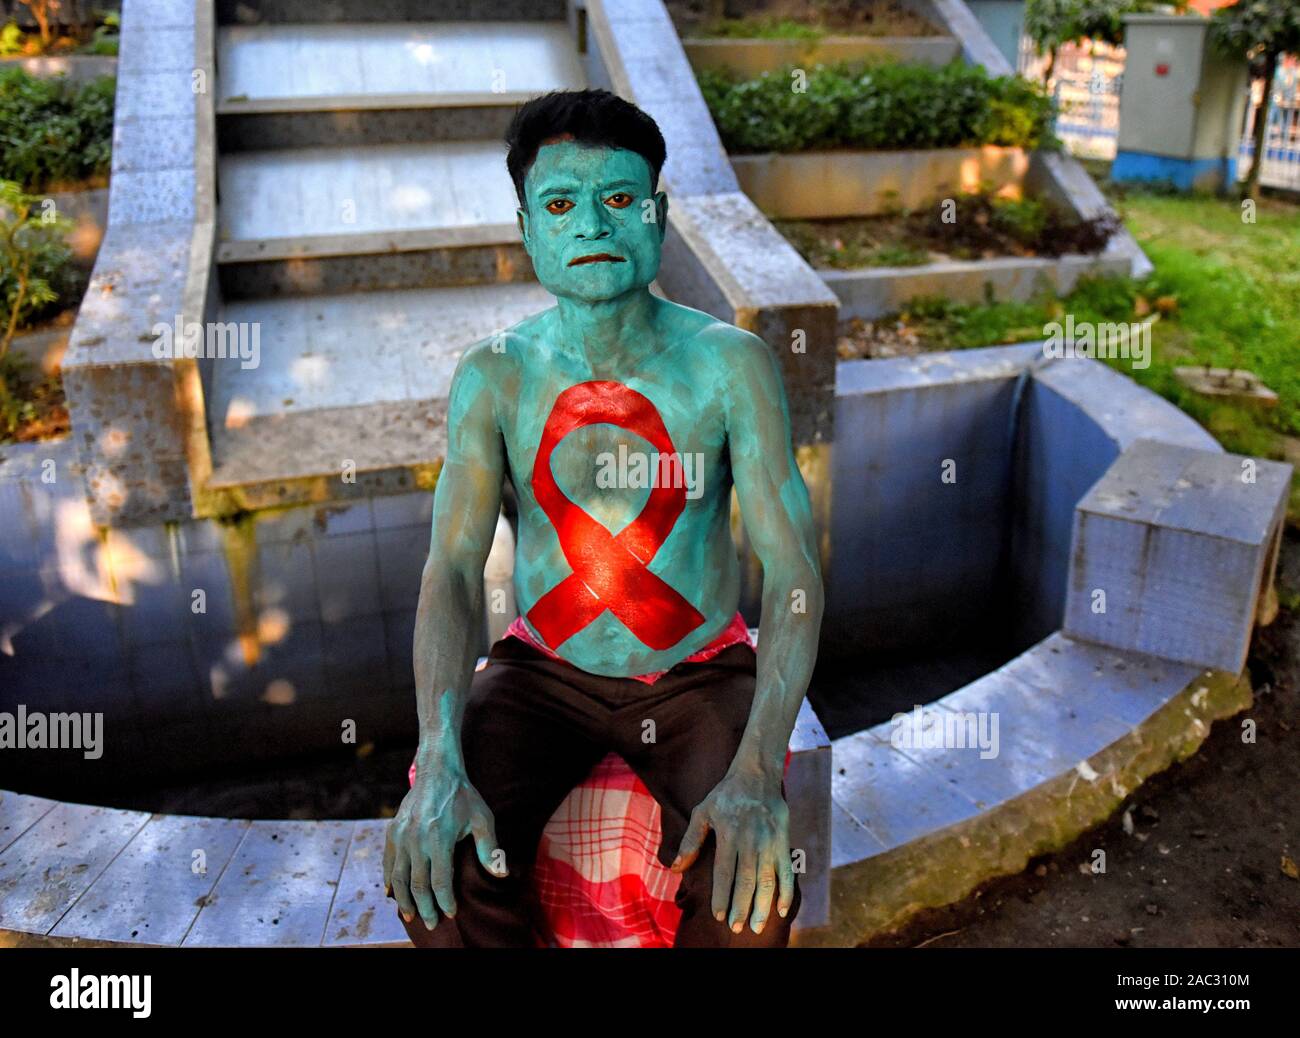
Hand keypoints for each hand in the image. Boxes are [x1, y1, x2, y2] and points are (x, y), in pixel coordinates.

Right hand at [383, 759, 504, 929]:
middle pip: (418, 884)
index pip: (440, 880)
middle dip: (424, 907)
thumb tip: (501, 873)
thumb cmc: (463, 796)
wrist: (437, 771)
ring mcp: (402, 836)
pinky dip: (389, 880)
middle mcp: (416, 839)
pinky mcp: (393, 832)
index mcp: (439, 838)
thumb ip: (489, 847)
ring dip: (404, 900)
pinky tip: (392, 893)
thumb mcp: (482, 818)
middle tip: (430, 923)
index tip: (450, 913)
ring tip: (410, 915)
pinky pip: (388, 862)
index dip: (444, 900)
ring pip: (399, 877)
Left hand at [669, 768, 793, 934]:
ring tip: (756, 925)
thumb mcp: (702, 812)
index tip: (719, 916)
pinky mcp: (784, 840)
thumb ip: (690, 841)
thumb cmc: (725, 795)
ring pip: (767, 879)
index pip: (724, 872)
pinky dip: (787, 891)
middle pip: (747, 880)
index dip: (722, 895)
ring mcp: (770, 841)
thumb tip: (676, 868)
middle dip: (742, 906)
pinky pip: (787, 870)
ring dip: (763, 905)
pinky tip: (782, 909)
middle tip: (738, 928)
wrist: (757, 775)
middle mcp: (751, 839)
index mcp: (729, 833)